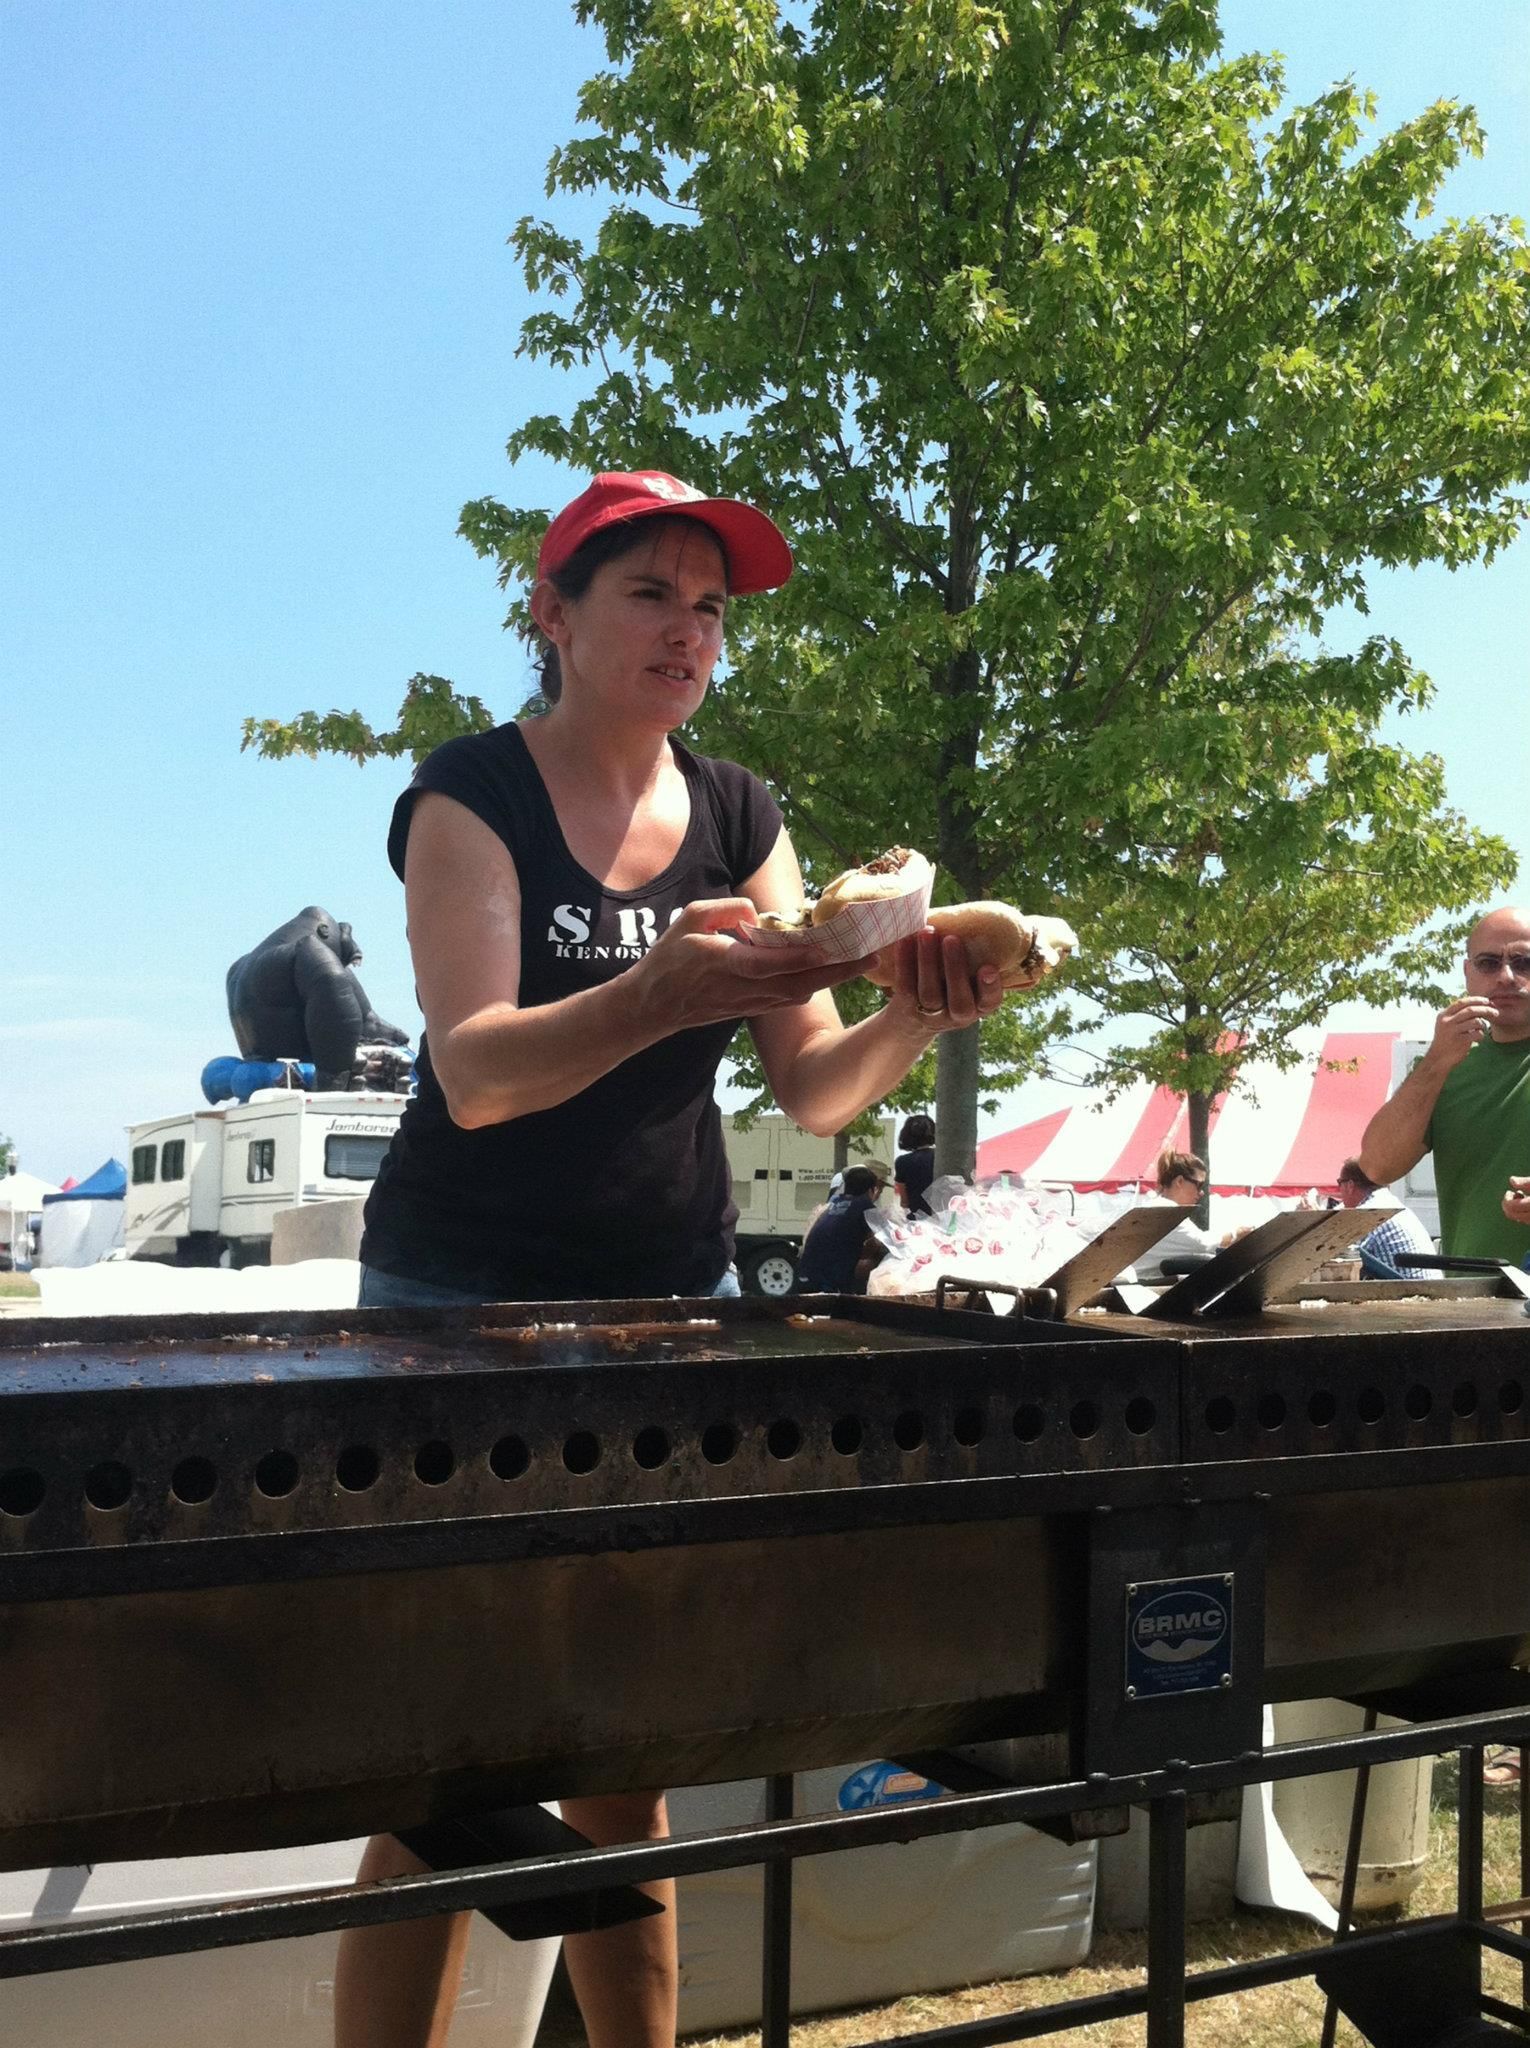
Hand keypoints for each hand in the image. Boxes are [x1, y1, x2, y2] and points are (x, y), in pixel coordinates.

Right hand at [630, 899, 873, 1033]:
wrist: (654, 1006)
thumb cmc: (669, 959)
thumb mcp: (688, 918)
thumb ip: (725, 909)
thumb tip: (759, 913)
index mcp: (726, 963)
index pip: (772, 963)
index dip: (804, 956)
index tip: (833, 945)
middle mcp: (744, 988)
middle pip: (800, 983)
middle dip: (838, 971)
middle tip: (873, 955)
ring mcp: (752, 1003)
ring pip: (801, 994)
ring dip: (833, 979)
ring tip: (863, 960)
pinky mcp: (755, 1009)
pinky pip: (792, 999)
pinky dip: (816, 985)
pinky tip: (834, 970)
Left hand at [880, 927, 1004, 1037]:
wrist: (913, 1017)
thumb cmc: (950, 985)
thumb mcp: (968, 980)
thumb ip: (974, 958)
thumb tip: (977, 916)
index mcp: (979, 1006)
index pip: (990, 1001)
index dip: (990, 987)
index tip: (988, 967)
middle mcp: (958, 1015)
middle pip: (959, 1000)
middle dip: (955, 969)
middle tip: (952, 939)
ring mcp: (932, 1015)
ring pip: (930, 994)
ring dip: (928, 962)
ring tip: (927, 932)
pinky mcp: (908, 1008)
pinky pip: (906, 987)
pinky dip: (904, 963)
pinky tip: (905, 940)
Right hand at [1426, 997, 1498, 1071]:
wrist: (1438, 1058)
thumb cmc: (1446, 1040)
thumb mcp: (1446, 1024)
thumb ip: (1457, 1015)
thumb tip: (1476, 1005)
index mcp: (1444, 1015)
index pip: (1462, 1002)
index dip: (1476, 1000)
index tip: (1487, 1001)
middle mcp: (1447, 1021)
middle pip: (1471, 1010)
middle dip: (1485, 1010)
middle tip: (1495, 1012)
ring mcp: (1453, 1031)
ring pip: (1476, 1021)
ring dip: (1483, 1025)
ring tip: (1482, 1029)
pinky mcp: (1460, 1041)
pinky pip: (1477, 1034)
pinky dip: (1481, 1035)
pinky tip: (1478, 1039)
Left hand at [1504, 1177, 1529, 1229]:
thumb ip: (1526, 1182)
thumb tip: (1512, 1181)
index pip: (1511, 1207)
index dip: (1507, 1199)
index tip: (1510, 1191)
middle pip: (1511, 1214)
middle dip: (1508, 1204)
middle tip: (1514, 1194)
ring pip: (1518, 1218)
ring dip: (1515, 1208)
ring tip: (1522, 1197)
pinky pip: (1525, 1220)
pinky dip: (1522, 1212)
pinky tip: (1527, 1203)